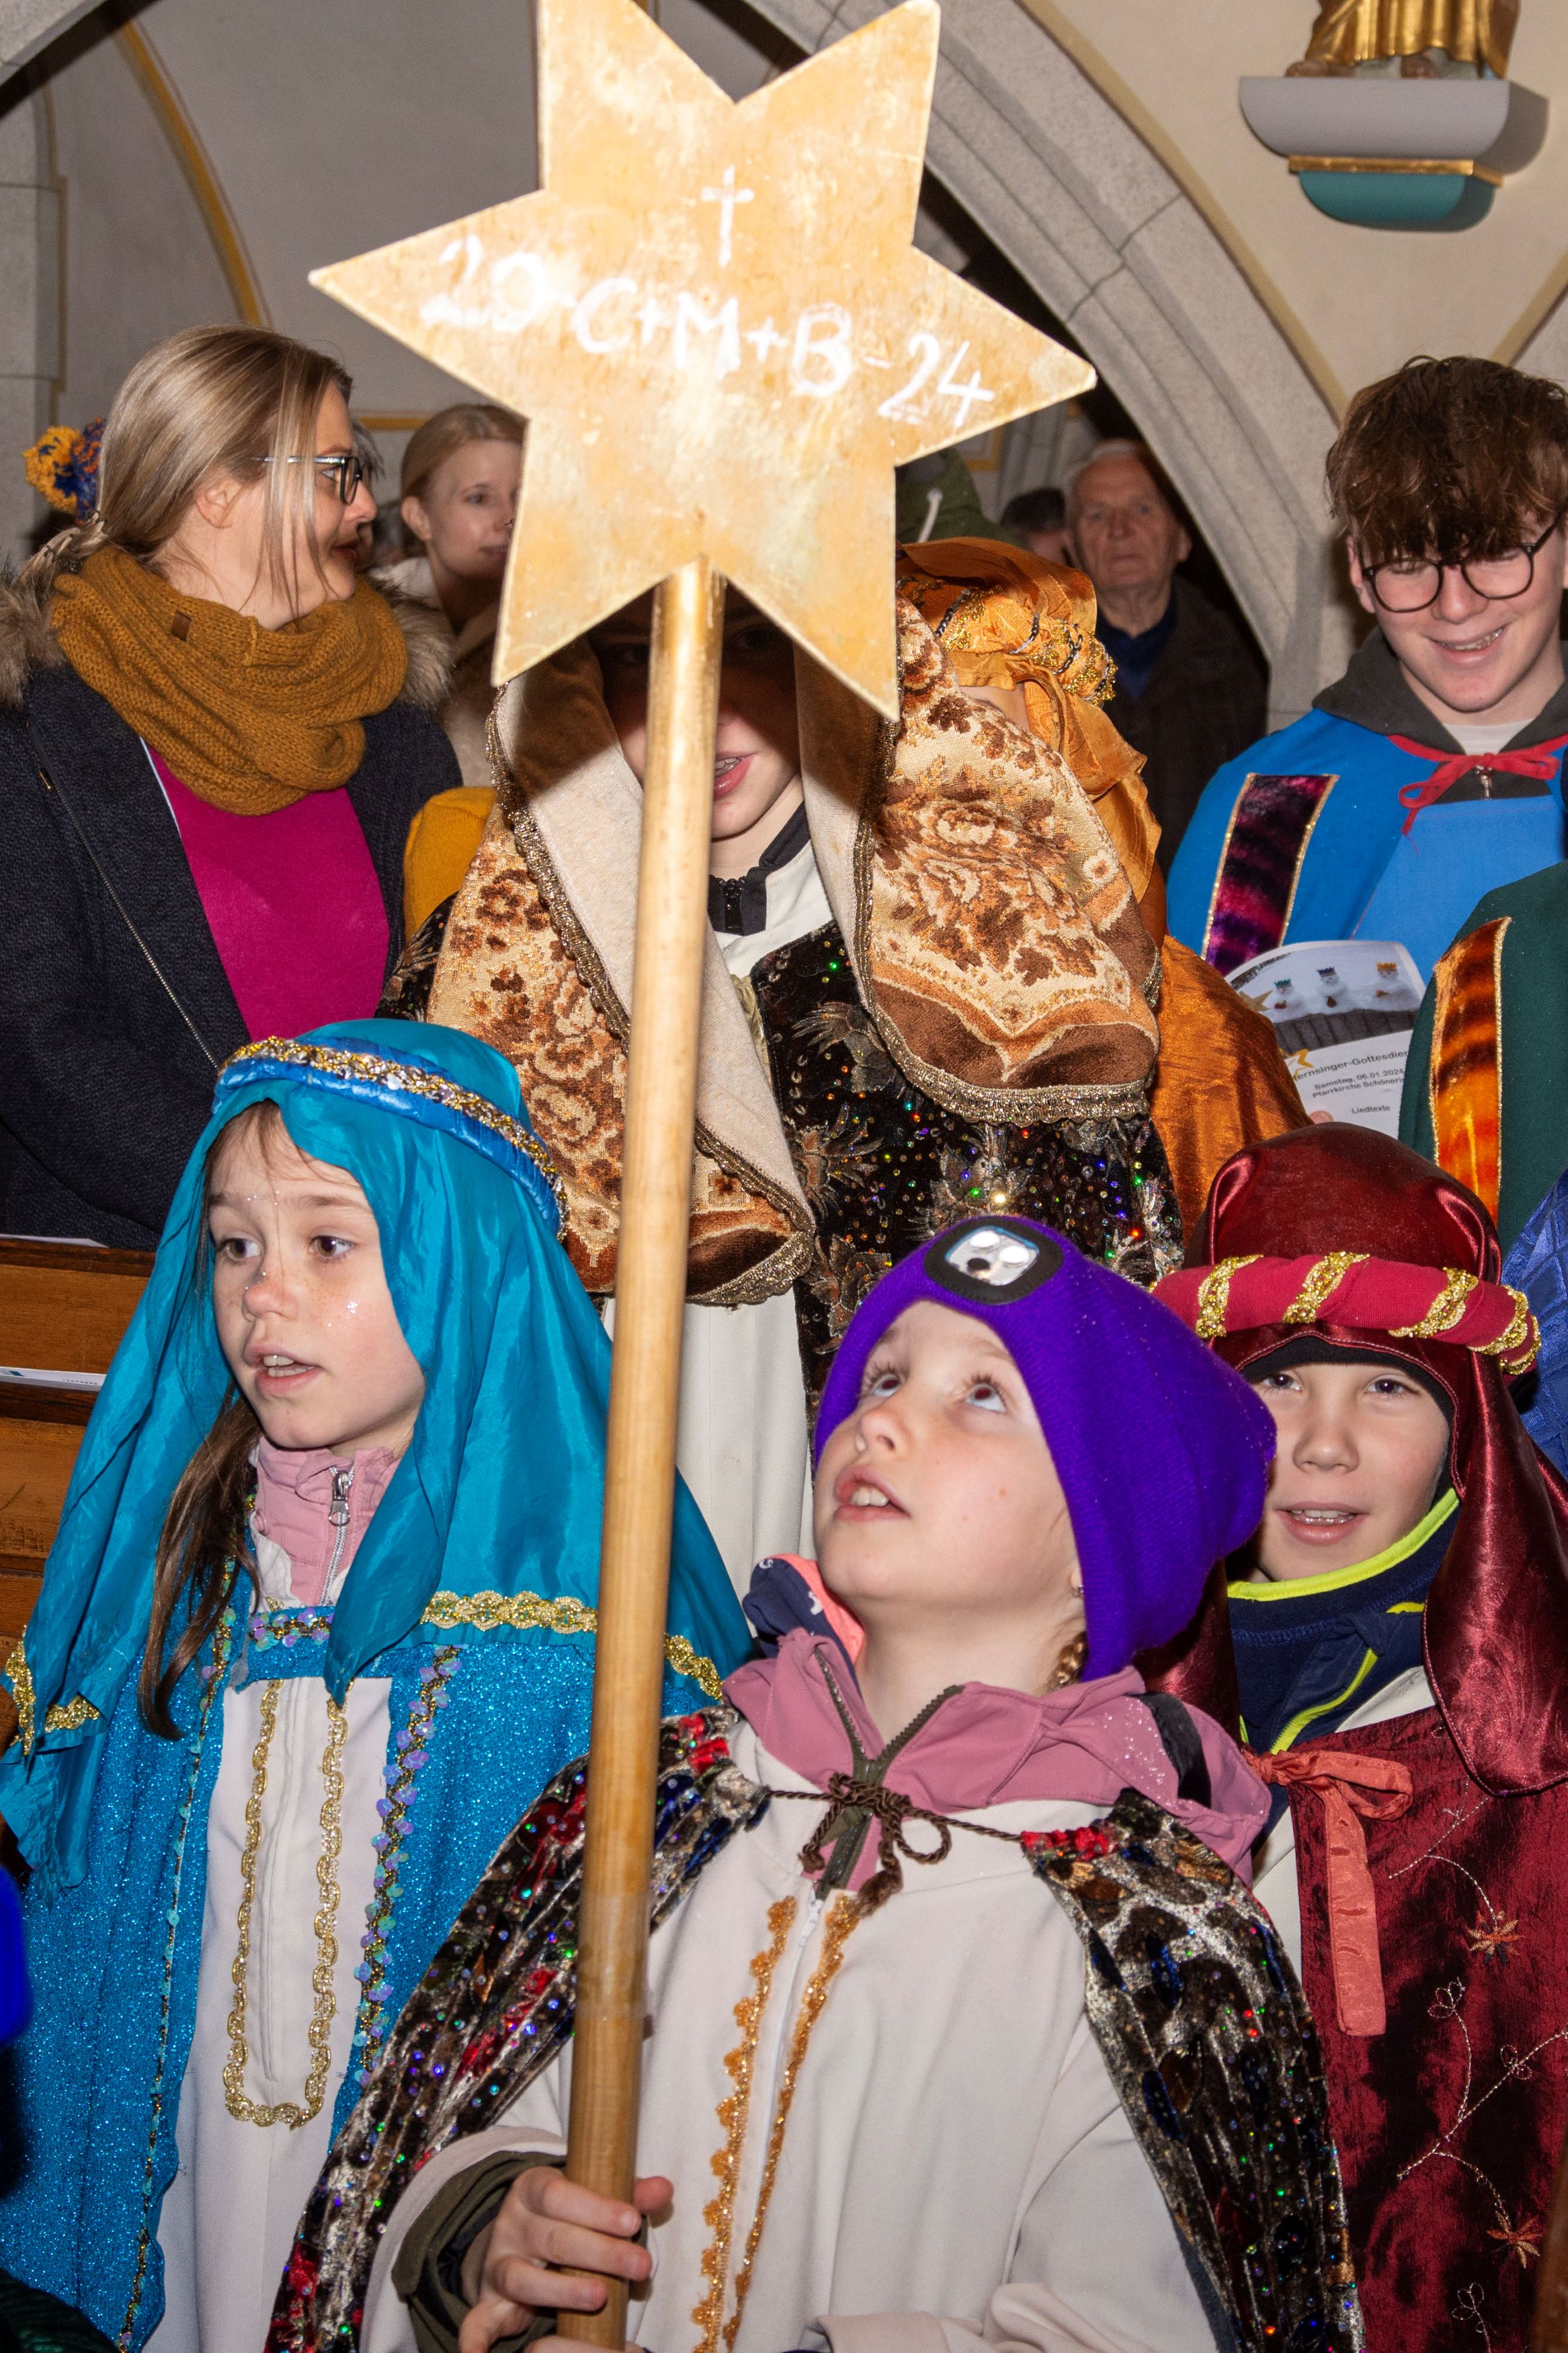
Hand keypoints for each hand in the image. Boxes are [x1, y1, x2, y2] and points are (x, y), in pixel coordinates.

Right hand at [456, 2168, 671, 2352]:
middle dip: (598, 2253)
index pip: (560, 2194)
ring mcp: (498, 2264)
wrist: (518, 2239)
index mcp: (533, 2189)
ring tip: (601, 2297)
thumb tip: (664, 2188)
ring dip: (560, 2290)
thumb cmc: (569, 2217)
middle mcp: (511, 2225)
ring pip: (521, 2277)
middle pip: (551, 2238)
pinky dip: (473, 2339)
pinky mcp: (489, 2302)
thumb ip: (628, 2195)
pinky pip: (477, 2321)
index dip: (595, 2207)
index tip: (633, 2221)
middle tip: (640, 2266)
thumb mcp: (593, 2199)